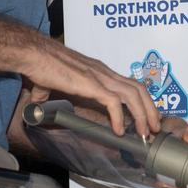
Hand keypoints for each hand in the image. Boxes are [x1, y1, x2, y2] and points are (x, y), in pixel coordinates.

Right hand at [19, 36, 160, 137]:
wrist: (32, 54)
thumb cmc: (40, 64)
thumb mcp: (51, 82)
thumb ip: (48, 93)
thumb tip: (38, 102)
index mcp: (100, 71)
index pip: (131, 84)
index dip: (143, 101)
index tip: (147, 117)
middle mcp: (104, 72)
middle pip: (139, 89)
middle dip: (151, 110)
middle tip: (154, 128)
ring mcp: (99, 77)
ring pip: (133, 95)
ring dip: (142, 115)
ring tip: (144, 133)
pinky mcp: (91, 84)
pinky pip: (113, 102)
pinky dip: (119, 118)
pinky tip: (118, 130)